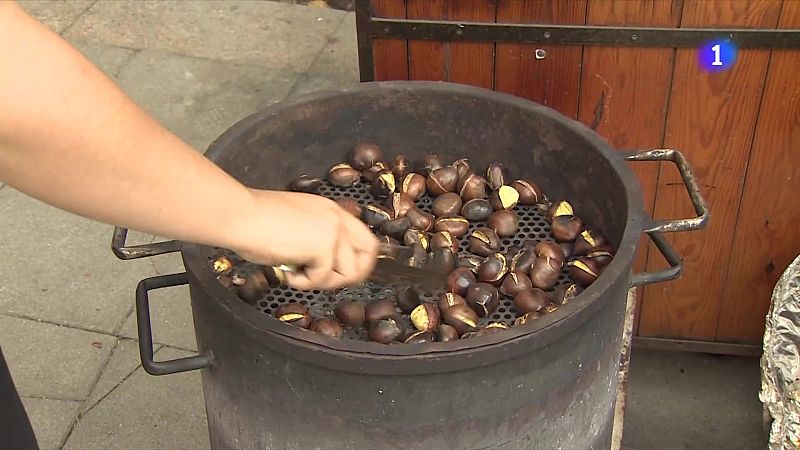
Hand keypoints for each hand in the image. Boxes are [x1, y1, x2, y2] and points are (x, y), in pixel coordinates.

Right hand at [229, 189, 378, 290]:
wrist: (240, 215)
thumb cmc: (254, 221)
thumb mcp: (295, 224)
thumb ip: (313, 237)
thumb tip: (319, 263)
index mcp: (330, 210)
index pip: (361, 236)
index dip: (353, 258)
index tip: (336, 271)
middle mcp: (337, 218)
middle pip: (369, 253)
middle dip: (351, 273)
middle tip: (325, 280)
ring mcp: (333, 232)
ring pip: (347, 272)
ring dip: (322, 281)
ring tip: (297, 274)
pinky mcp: (323, 247)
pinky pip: (323, 278)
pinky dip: (303, 283)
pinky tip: (287, 273)